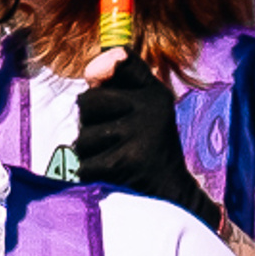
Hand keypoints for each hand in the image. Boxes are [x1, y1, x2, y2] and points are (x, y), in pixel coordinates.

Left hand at [75, 51, 215, 226]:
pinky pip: (84, 164)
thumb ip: (117, 82)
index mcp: (155, 93)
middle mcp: (151, 108)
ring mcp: (139, 134)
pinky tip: (113, 176)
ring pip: (82, 137)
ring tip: (115, 159)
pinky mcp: (125, 162)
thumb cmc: (148, 148)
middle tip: (114, 139)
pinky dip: (92, 174)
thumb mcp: (143, 109)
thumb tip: (93, 68)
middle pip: (87, 101)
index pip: (120, 61)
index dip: (103, 67)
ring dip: (90, 154)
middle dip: (90, 123)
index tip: (96, 75)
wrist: (172, 195)